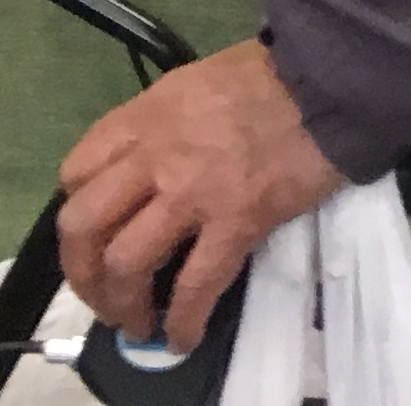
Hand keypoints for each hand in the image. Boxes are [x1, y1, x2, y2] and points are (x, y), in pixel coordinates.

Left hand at [57, 40, 346, 352]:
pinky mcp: (237, 219)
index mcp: (147, 116)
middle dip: (83, 272)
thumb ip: (164, 123)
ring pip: (125, 261)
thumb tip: (150, 165)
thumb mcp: (198, 82)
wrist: (333, 80)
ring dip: (122, 304)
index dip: (78, 215)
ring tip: (138, 322)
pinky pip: (195, 283)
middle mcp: (156, 153)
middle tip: (104, 295)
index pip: (77, 172)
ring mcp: (193, 190)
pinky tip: (183, 336)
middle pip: (84, 225)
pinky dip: (182, 319)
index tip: (95, 237)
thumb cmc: (274, 75)